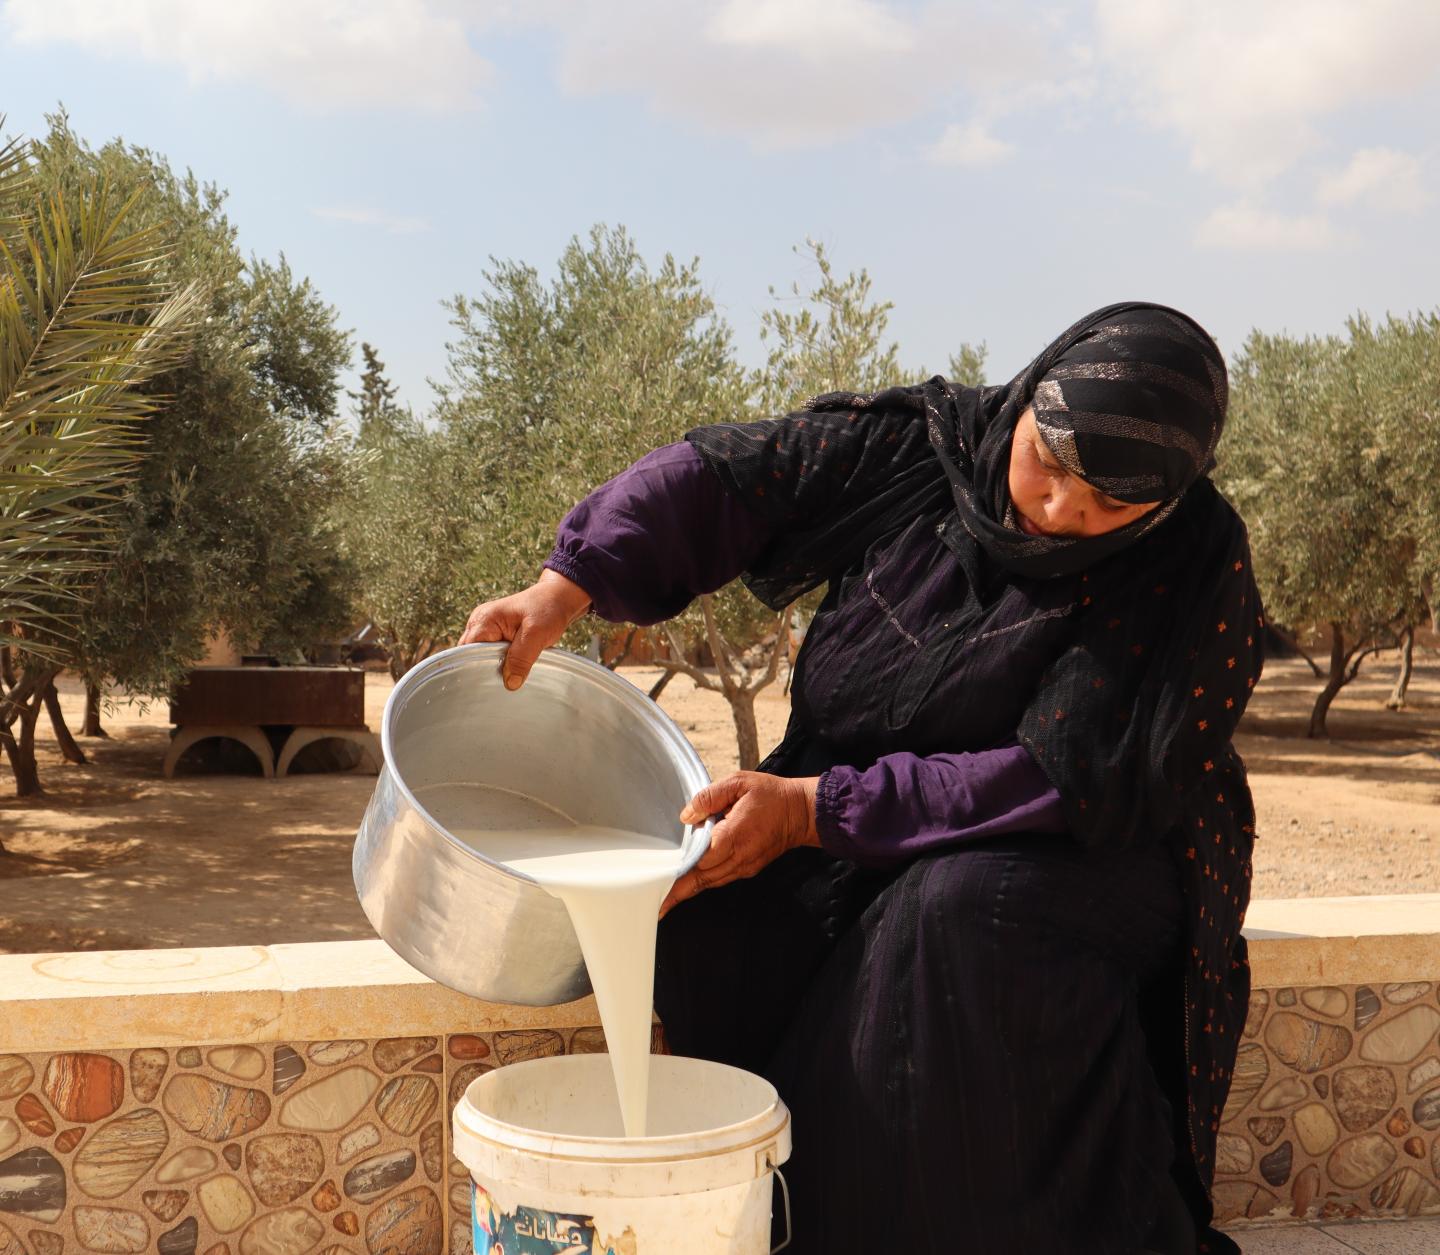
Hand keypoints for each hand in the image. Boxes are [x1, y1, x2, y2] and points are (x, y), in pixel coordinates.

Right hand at [458, 569, 591, 689]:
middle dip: (484, 670)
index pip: (467, 652)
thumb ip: (521, 658)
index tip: (491, 684)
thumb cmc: (548, 609)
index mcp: (484, 620)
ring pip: (481, 657)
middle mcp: (480, 623)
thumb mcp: (537, 634)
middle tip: (503, 684)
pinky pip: (491, 654)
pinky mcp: (496, 635)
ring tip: (509, 678)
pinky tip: (512, 671)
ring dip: (494, 667)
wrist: (558, 598)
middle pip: (471, 656)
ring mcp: (487, 629)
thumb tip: (509, 683)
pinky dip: (500, 663)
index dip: (476, 669)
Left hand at [661, 773, 820, 916]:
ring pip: (710, 882)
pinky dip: (704, 882)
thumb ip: (709, 797)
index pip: (700, 859)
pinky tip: (690, 883)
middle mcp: (739, 857)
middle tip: (658, 906)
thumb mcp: (739, 783)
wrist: (801, 812)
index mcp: (733, 835)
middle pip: (702, 878)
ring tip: (667, 900)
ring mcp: (744, 866)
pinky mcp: (748, 868)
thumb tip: (686, 816)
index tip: (662, 887)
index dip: (679, 872)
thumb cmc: (771, 795)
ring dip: (690, 890)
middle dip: (679, 891)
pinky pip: (721, 878)